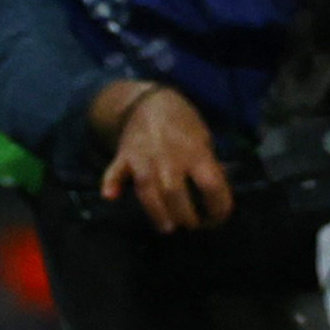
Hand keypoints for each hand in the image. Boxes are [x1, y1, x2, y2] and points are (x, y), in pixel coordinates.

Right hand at [95, 81, 232, 233]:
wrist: (152, 102)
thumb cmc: (184, 124)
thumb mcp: (206, 140)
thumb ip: (209, 165)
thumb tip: (217, 193)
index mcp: (197, 152)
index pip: (211, 186)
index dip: (218, 207)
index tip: (218, 219)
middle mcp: (171, 157)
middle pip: (176, 193)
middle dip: (185, 216)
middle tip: (191, 225)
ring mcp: (145, 158)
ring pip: (148, 190)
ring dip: (157, 213)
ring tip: (167, 227)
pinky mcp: (124, 157)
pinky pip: (115, 172)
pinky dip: (111, 183)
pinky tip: (110, 196)